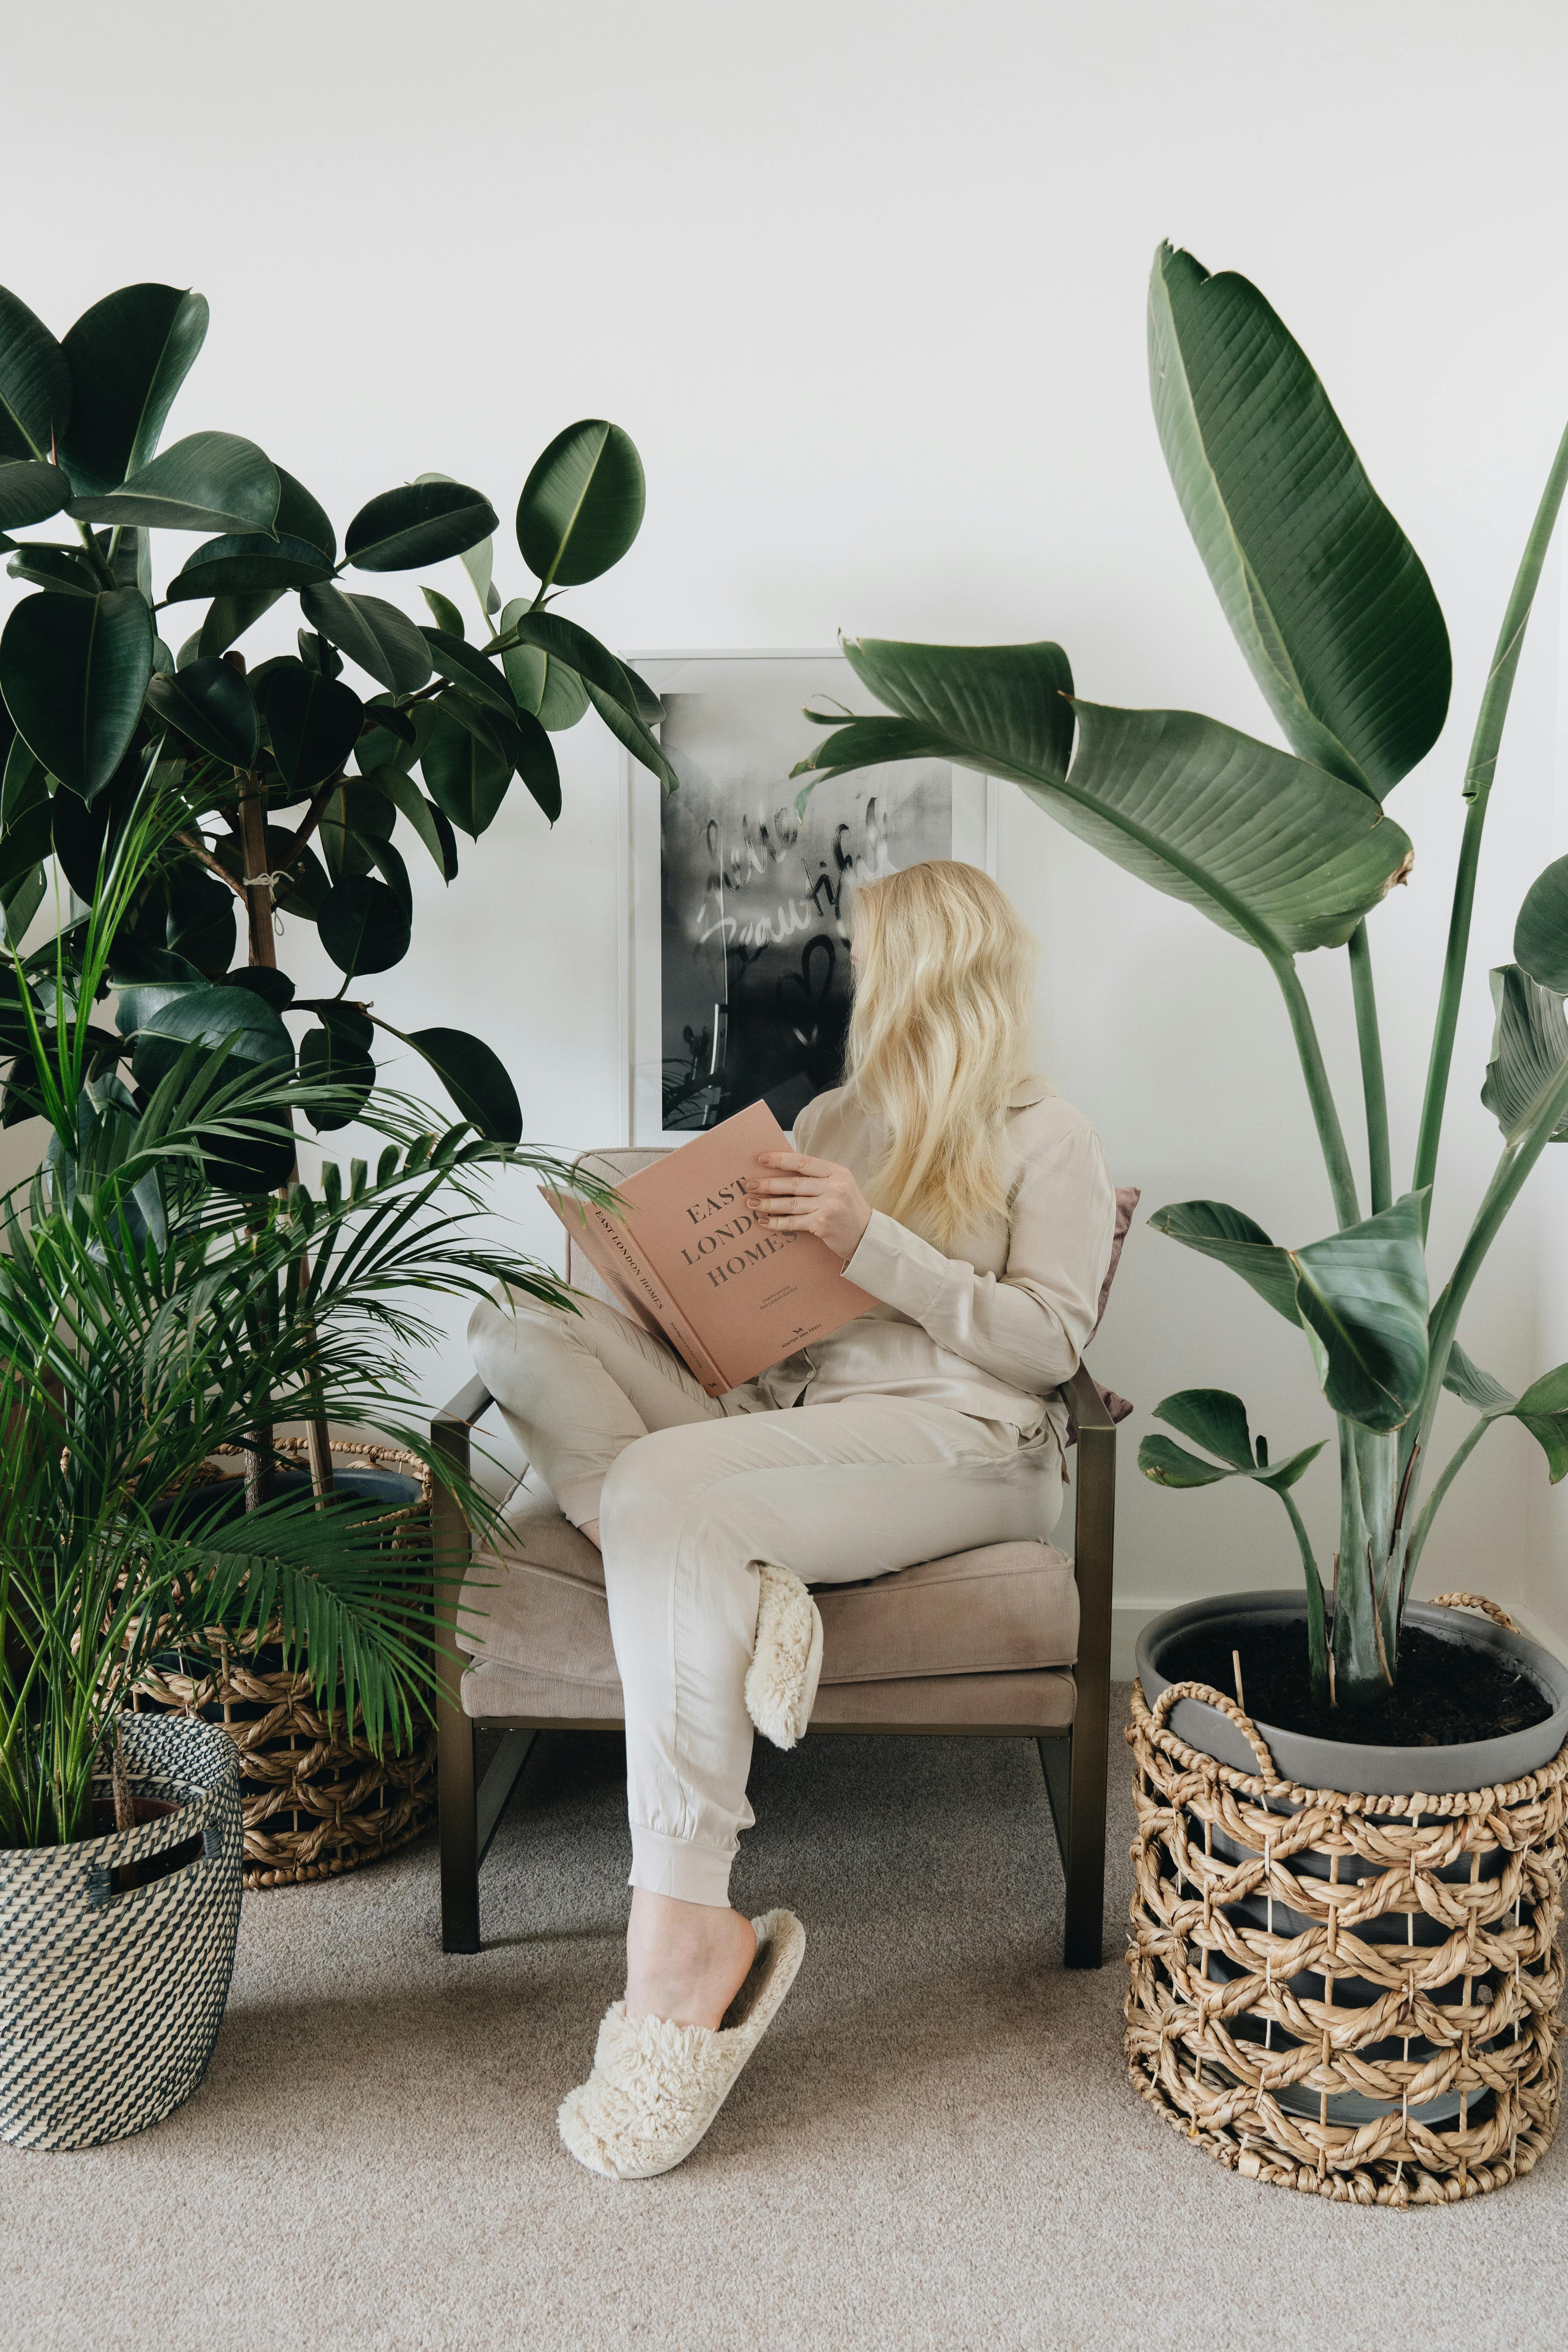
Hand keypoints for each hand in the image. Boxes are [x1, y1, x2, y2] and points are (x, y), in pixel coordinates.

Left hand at [754, 1152, 871, 1261]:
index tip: (761, 1159)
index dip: (780, 1159)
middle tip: (749, 1184)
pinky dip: (776, 1222)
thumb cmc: (847, 1209)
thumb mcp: (838, 1186)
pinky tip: (764, 1221)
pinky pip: (793, 1222)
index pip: (803, 1161)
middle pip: (794, 1183)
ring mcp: (829, 1205)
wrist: (866, 1236)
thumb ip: (816, 1178)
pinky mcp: (823, 1224)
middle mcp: (834, 1186)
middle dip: (768, 1184)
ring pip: (791, 1203)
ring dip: (768, 1203)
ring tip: (751, 1203)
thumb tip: (781, 1173)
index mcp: (836, 1172)